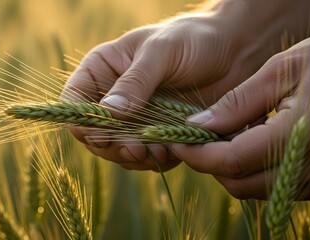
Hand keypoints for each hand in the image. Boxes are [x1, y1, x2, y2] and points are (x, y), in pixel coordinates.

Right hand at [61, 5, 273, 170]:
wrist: (234, 50)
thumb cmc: (193, 38)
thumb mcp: (161, 51)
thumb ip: (135, 82)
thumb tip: (109, 113)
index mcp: (103, 70)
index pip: (74, 101)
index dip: (80, 120)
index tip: (98, 131)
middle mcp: (114, 97)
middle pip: (94, 133)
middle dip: (110, 145)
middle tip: (134, 148)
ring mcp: (136, 118)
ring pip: (118, 150)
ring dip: (133, 156)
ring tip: (155, 151)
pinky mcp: (158, 134)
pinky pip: (146, 156)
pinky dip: (154, 160)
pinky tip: (169, 152)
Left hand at [173, 30, 309, 198]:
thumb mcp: (283, 69)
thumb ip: (238, 102)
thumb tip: (198, 124)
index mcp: (300, 133)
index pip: (229, 161)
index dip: (196, 154)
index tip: (177, 141)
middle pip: (240, 184)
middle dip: (212, 164)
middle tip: (202, 138)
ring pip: (260, 190)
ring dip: (235, 169)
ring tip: (233, 135)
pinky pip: (283, 188)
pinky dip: (261, 172)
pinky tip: (261, 143)